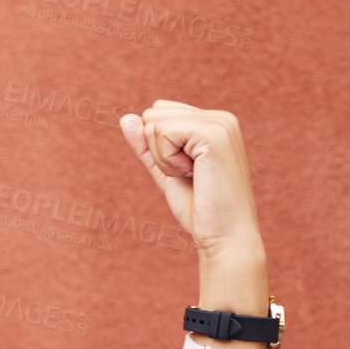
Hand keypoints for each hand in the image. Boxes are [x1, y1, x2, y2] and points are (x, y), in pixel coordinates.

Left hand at [118, 100, 263, 262]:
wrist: (224, 236)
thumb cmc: (198, 208)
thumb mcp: (164, 170)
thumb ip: (146, 145)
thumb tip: (125, 118)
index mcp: (212, 122)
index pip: (157, 112)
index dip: (158, 148)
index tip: (186, 171)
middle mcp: (220, 117)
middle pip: (152, 114)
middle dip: (158, 151)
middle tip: (189, 175)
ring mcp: (220, 123)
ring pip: (155, 123)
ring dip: (163, 158)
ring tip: (193, 175)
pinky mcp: (214, 133)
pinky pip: (163, 133)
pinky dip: (167, 161)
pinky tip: (193, 174)